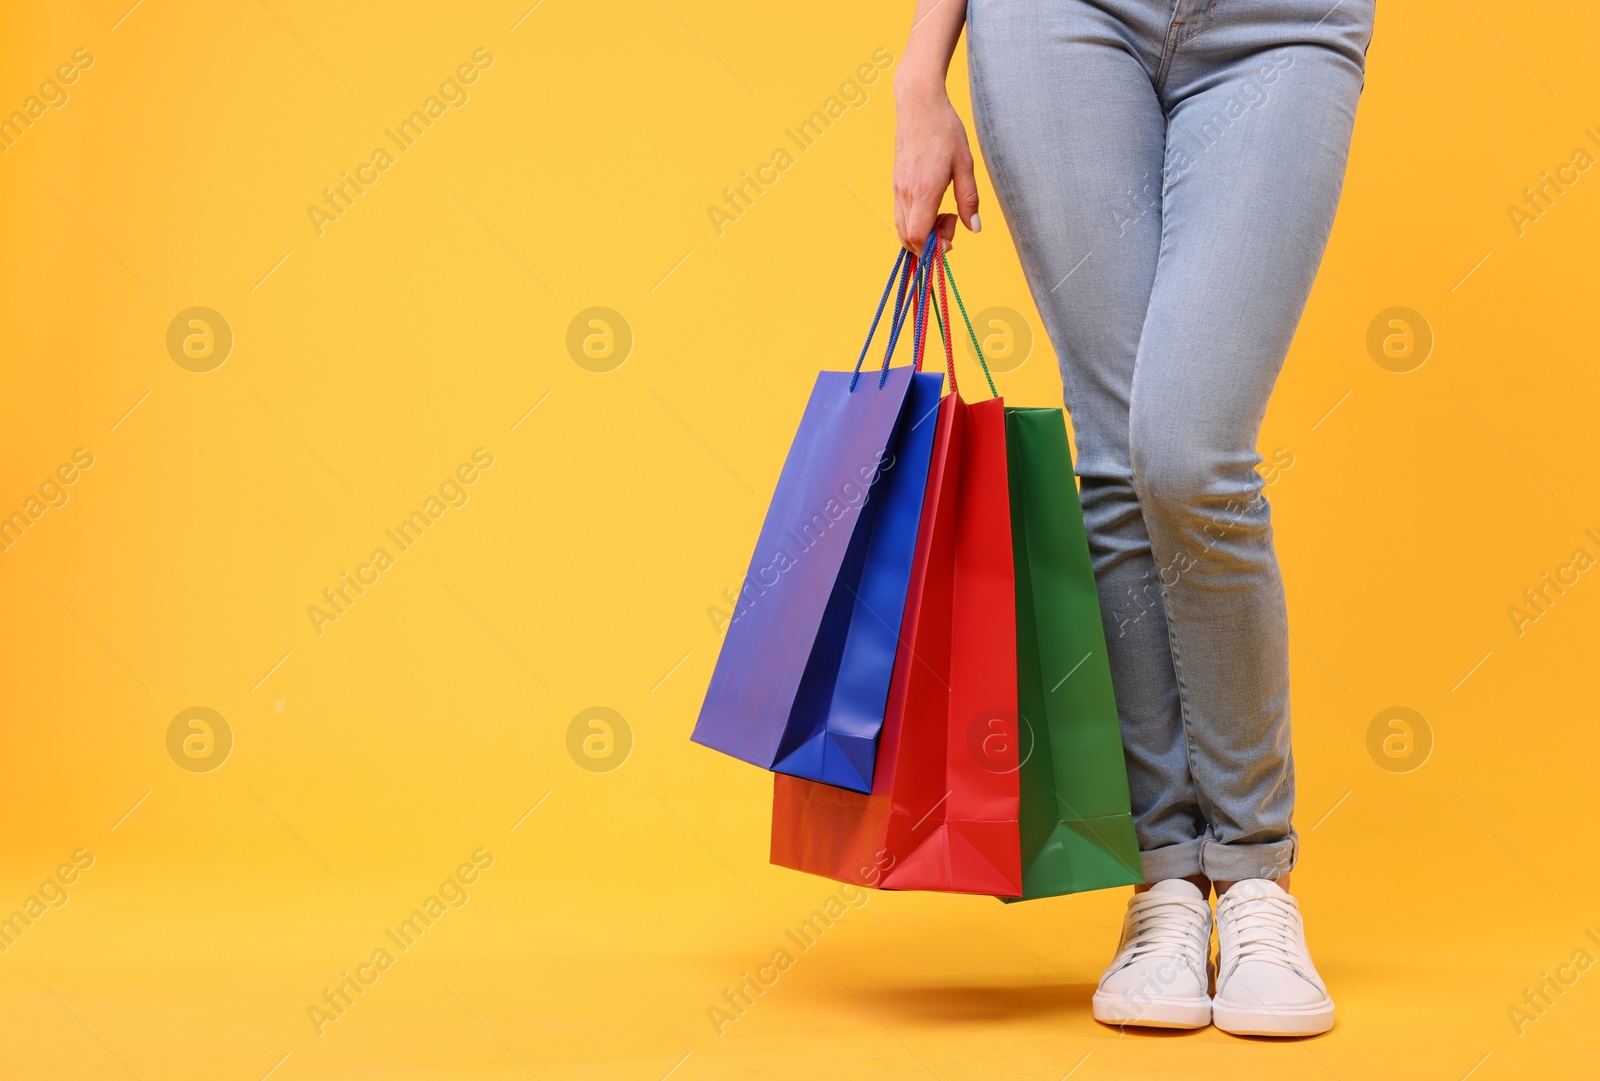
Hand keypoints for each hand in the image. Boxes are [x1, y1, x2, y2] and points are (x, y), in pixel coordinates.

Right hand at [893, 79, 980, 253]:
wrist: (918, 105)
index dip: (933, 248)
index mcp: (924, 190)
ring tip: (943, 213)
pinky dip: (915, 222)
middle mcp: (906, 194)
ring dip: (922, 233)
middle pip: (908, 239)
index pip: (918, 236)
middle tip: (951, 221)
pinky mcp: (895, 185)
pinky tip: (932, 206)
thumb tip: (974, 227)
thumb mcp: (965, 164)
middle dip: (930, 243)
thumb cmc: (944, 130)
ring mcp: (897, 190)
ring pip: (902, 230)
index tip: (952, 238)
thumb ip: (969, 199)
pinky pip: (901, 216)